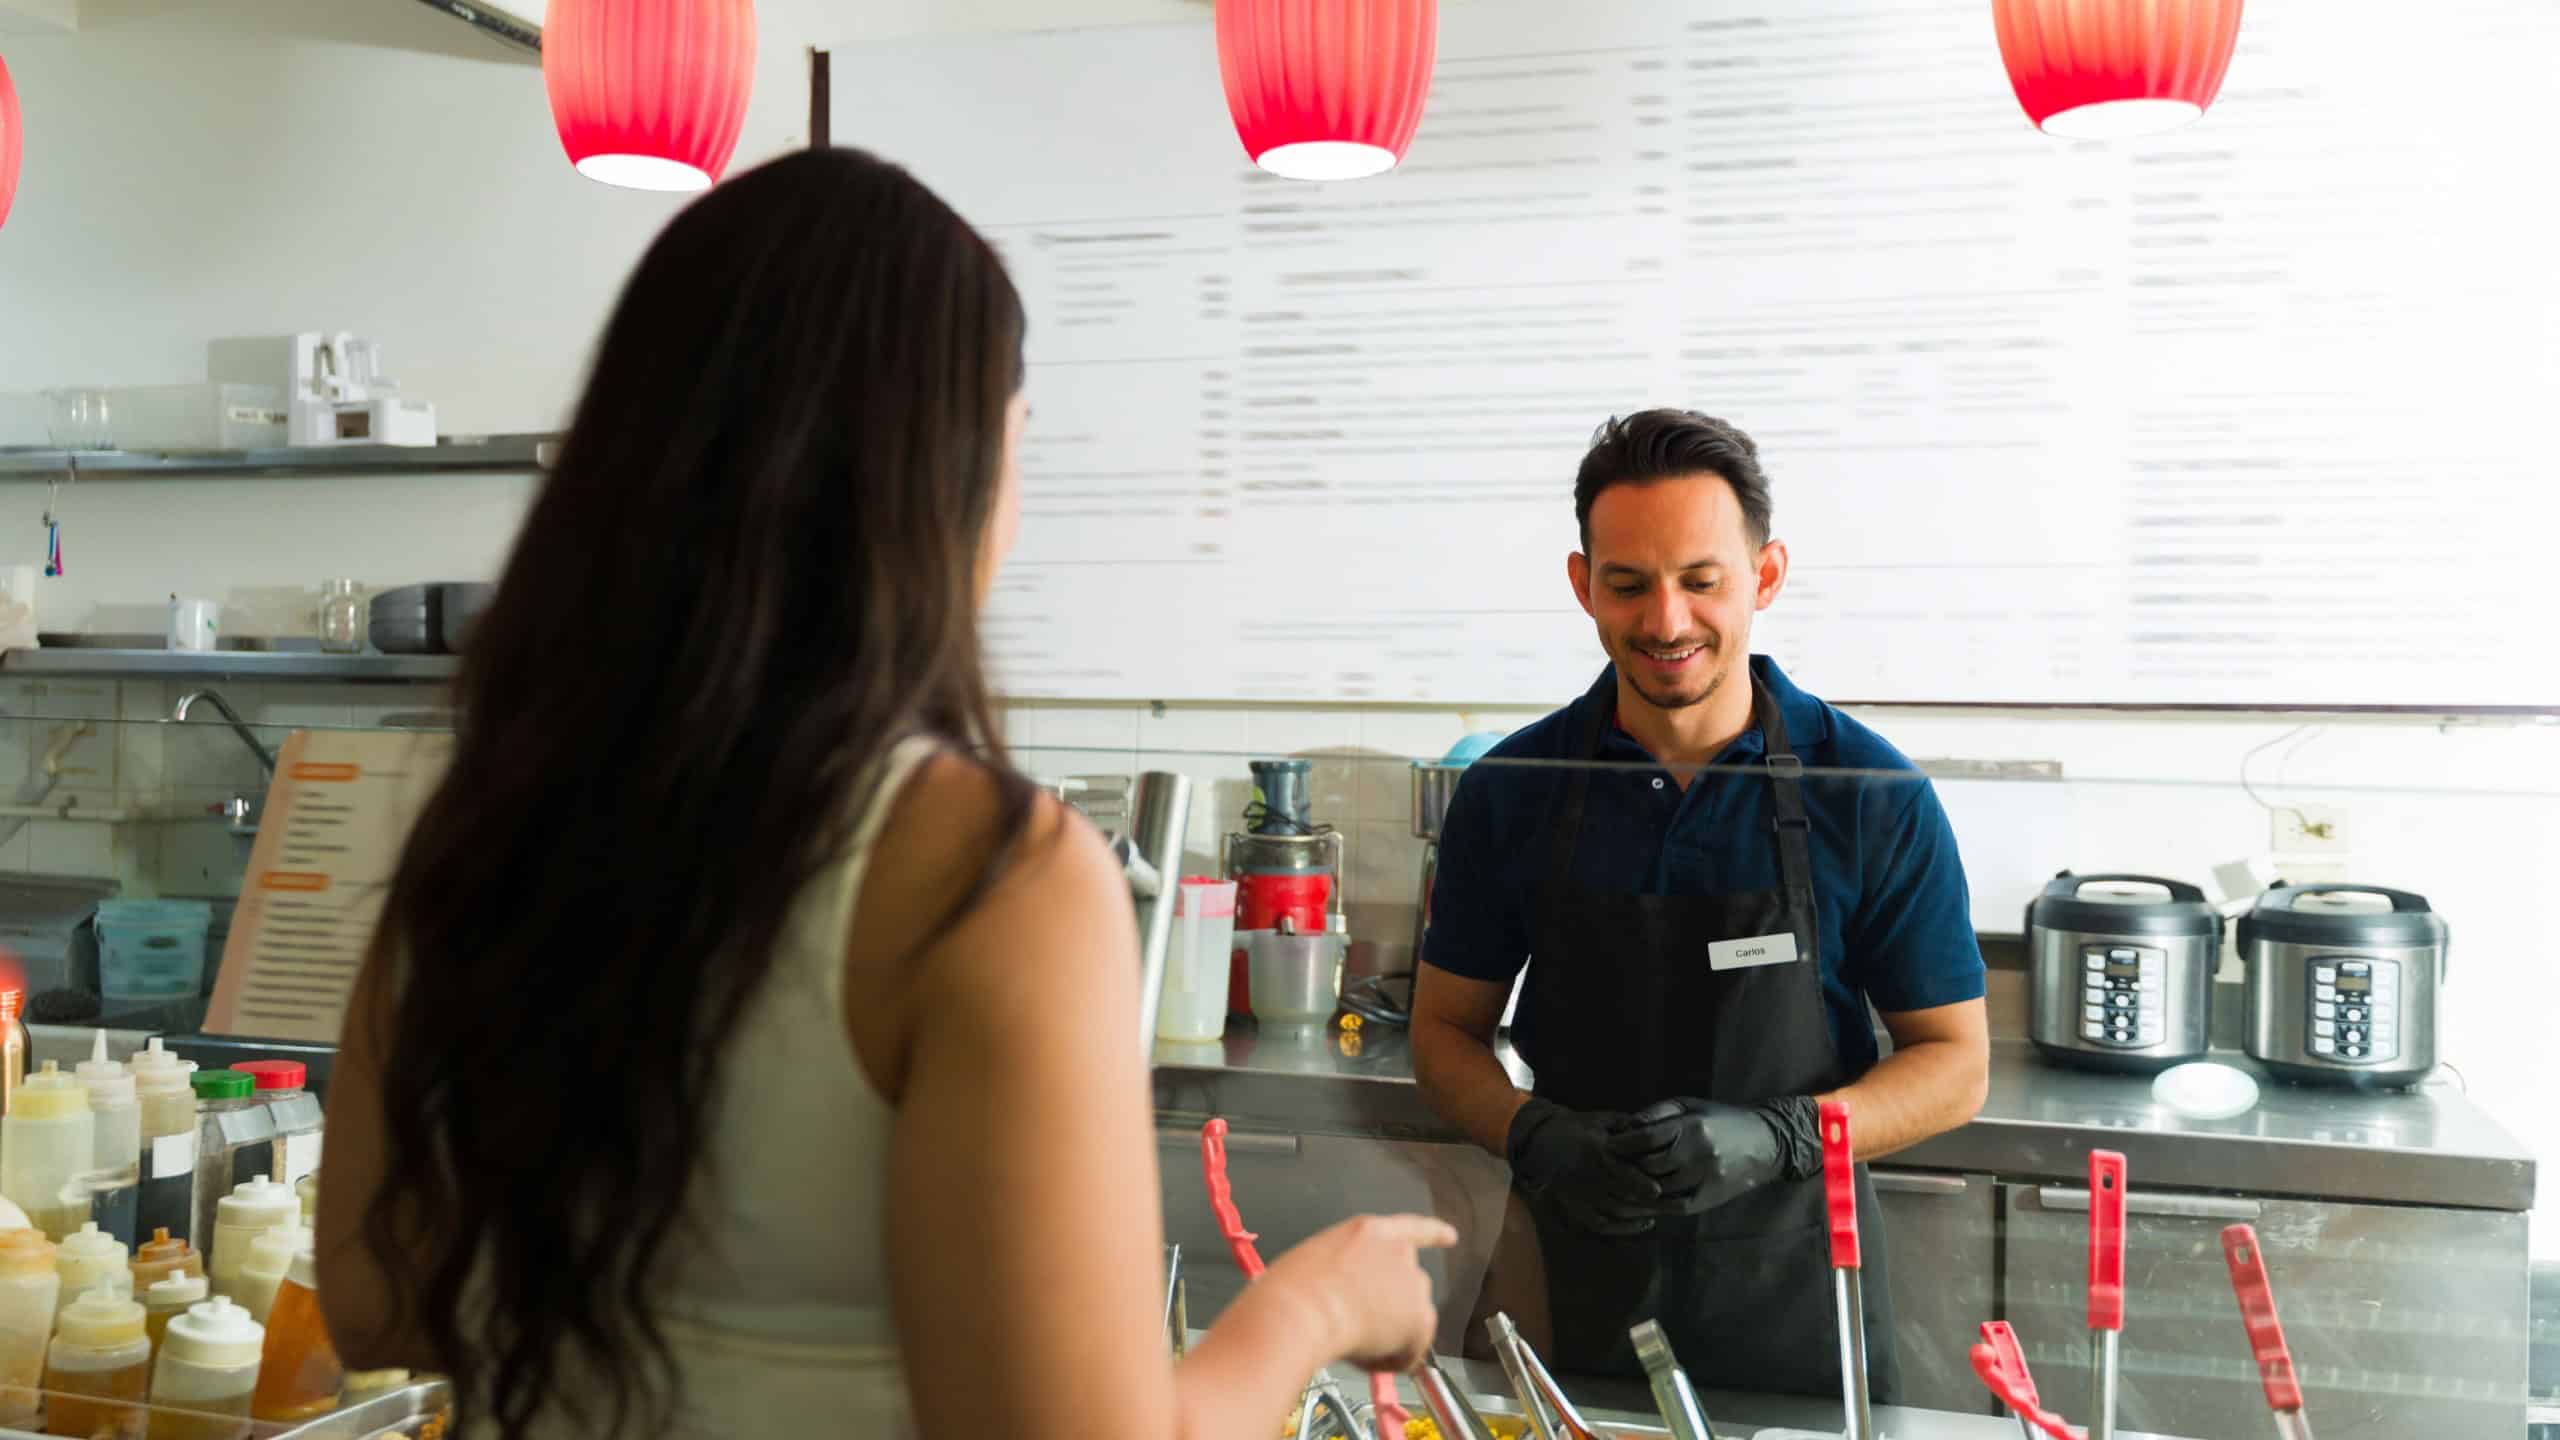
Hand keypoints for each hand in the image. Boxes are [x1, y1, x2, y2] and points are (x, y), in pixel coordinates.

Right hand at [1262, 1214, 1456, 1372]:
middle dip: (1395, 1305)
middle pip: (1411, 1283)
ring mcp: (1413, 1284)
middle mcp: (1400, 1252)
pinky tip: (1366, 1355)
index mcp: (1370, 1232)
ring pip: (1411, 1319)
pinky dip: (1393, 1360)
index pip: (1411, 1228)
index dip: (1433, 1233)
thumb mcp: (1321, 1264)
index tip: (1450, 1235)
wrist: (1303, 1309)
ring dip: (1393, 1333)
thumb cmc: (1294, 1289)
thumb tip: (1349, 1304)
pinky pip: (1410, 1351)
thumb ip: (1347, 1273)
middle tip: (1361, 1327)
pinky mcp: (1420, 1318)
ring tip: (1354, 1341)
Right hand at [1506, 1098, 1662, 1235]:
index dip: (1637, 1183)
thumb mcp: (1600, 1119)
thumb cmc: (1576, 1126)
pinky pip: (1602, 1223)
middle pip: (1622, 1196)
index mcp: (1593, 1152)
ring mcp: (1581, 1194)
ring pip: (1615, 1212)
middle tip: (1678, 1206)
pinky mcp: (1576, 1206)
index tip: (1658, 1190)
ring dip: (1642, 1215)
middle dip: (1650, 1204)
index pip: (1618, 1171)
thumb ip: (1626, 1124)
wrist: (1541, 1142)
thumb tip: (1653, 1128)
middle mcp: (1587, 1176)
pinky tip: (1645, 1224)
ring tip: (1667, 1212)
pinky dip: (1624, 1228)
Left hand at [1606, 1097, 1798, 1214]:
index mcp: (1693, 1127)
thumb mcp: (1691, 1106)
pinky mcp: (1708, 1199)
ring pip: (1658, 1189)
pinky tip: (1642, 1199)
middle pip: (1650, 1166)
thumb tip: (1628, 1124)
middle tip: (1609, 1166)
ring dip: (1636, 1187)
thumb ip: (1658, 1113)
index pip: (1648, 1138)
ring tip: (1619, 1183)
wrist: (1764, 1145)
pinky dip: (1654, 1204)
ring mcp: (1704, 1180)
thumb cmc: (1721, 1119)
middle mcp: (1699, 1155)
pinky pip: (1673, 1206)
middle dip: (1628, 1165)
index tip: (1608, 1145)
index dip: (1624, 1143)